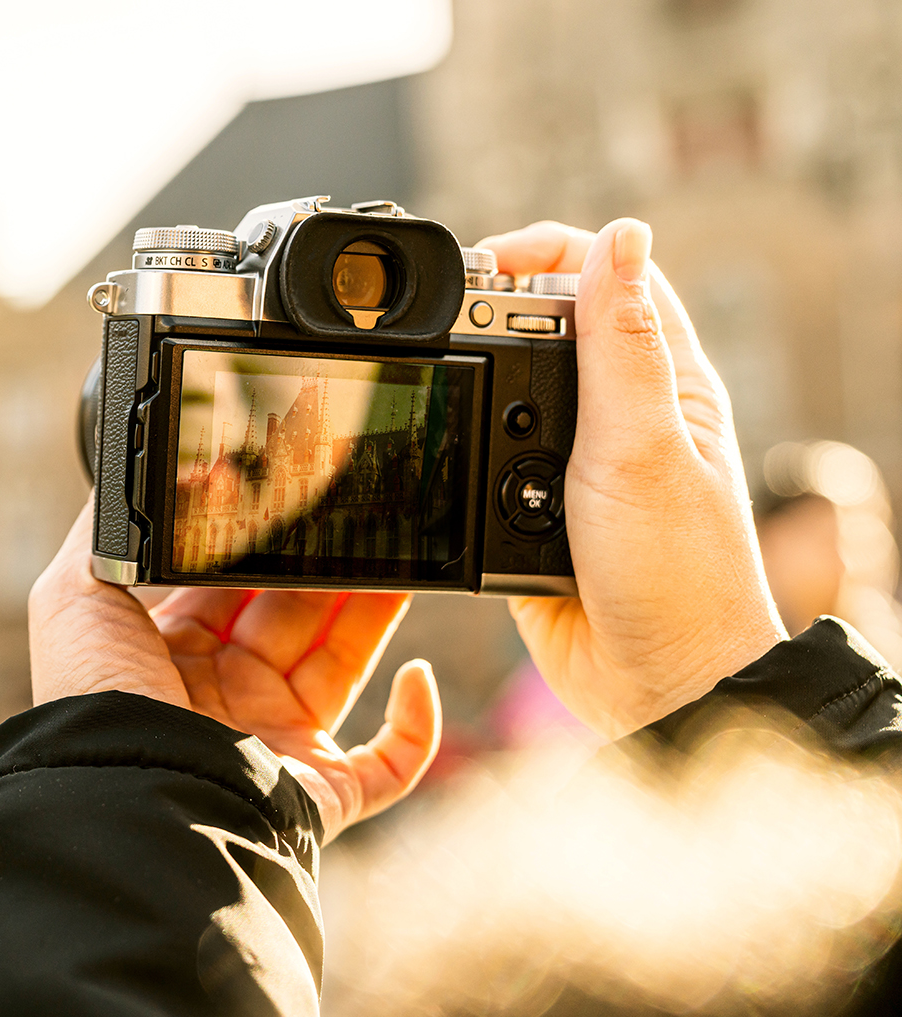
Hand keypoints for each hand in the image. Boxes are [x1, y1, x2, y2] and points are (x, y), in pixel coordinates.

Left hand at [29, 506, 440, 840]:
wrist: (129, 794)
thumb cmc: (94, 701)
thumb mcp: (72, 596)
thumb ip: (108, 528)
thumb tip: (149, 473)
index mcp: (169, 658)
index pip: (232, 588)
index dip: (266, 546)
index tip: (295, 501)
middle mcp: (224, 701)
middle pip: (295, 616)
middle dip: (329, 567)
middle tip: (360, 515)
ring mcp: (275, 746)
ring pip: (345, 667)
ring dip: (379, 614)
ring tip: (406, 558)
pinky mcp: (320, 794)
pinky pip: (390, 768)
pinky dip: (417, 727)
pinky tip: (417, 674)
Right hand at [477, 219, 786, 737]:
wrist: (652, 685)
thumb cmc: (679, 573)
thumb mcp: (644, 445)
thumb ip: (621, 344)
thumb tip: (622, 235)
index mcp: (662, 381)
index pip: (607, 275)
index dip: (544, 250)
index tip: (482, 264)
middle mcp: (619, 414)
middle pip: (543, 324)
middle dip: (486, 311)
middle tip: (437, 320)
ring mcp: (571, 463)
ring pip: (502, 391)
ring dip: (467, 384)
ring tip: (434, 381)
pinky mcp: (526, 510)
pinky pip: (478, 463)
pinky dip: (456, 452)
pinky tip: (442, 456)